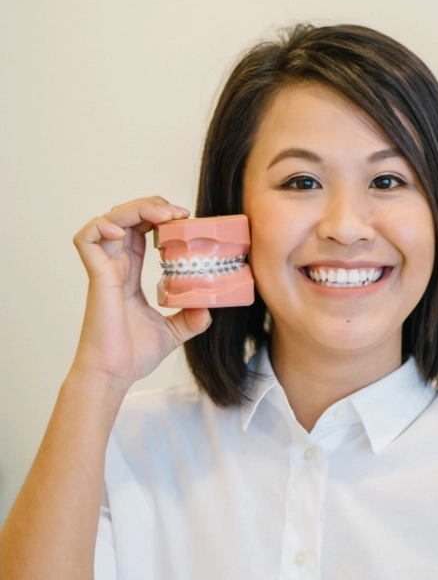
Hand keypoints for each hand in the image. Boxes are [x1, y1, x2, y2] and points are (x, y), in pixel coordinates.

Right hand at [70, 197, 211, 389]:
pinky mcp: (96, 276)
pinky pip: (86, 238)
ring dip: (135, 209)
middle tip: (178, 213)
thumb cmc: (133, 354)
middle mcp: (116, 266)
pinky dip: (102, 226)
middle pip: (127, 218)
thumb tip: (209, 309)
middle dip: (151, 206)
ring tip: (161, 216)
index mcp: (131, 274)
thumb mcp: (173, 331)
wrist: (115, 373)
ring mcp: (105, 269)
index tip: (184, 219)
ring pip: (109, 219)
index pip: (141, 232)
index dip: (159, 218)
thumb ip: (190, 318)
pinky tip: (123, 231)